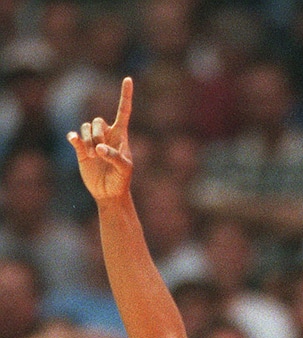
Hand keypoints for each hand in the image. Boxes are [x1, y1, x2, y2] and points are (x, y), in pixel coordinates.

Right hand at [67, 76, 133, 202]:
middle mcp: (106, 134)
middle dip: (96, 134)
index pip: (123, 111)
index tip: (128, 78)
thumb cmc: (121, 180)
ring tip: (91, 156)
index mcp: (120, 135)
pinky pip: (74, 137)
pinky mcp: (81, 149)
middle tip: (99, 151)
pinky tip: (74, 142)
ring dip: (86, 140)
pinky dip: (74, 138)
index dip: (125, 95)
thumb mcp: (124, 169)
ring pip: (85, 128)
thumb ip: (114, 156)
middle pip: (97, 121)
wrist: (109, 193)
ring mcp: (92, 141)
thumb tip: (99, 148)